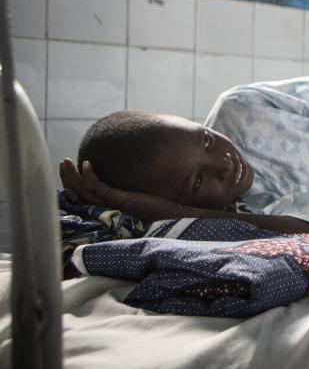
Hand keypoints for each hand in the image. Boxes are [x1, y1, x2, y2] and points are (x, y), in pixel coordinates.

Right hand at [58, 158, 186, 220]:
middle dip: (69, 179)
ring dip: (74, 177)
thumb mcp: (151, 189)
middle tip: (62, 162)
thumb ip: (142, 179)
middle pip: (82, 195)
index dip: (76, 184)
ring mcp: (118, 204)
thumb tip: (142, 158)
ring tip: (65, 162)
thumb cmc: (171, 200)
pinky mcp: (125, 201)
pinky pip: (101, 190)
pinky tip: (88, 165)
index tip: (70, 169)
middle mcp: (114, 206)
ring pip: (86, 192)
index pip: (89, 196)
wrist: (185, 210)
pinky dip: (91, 178)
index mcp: (117, 205)